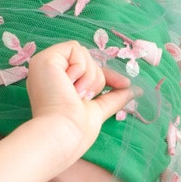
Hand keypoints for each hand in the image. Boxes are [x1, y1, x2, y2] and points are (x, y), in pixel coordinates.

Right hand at [26, 41, 133, 156]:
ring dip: (88, 78)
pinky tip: (67, 84)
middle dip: (95, 80)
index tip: (125, 84)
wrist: (64, 132)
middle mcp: (49, 75)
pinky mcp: (44, 58)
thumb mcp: (99, 109)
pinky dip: (79, 69)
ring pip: (84, 54)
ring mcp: (44, 66)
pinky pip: (75, 49)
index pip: (87, 72)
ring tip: (74, 94)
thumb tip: (136, 90)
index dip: (107, 76)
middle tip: (82, 98)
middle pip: (88, 61)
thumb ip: (114, 97)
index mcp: (57, 86)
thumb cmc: (76, 129)